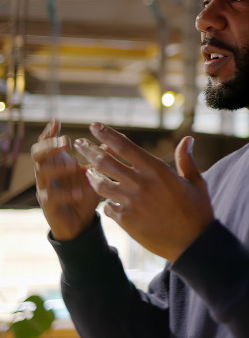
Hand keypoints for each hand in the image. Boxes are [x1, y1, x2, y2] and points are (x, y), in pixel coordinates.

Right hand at [31, 121, 100, 240]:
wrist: (80, 222)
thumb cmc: (85, 193)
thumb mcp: (95, 173)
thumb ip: (102, 156)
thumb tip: (117, 137)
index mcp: (57, 162)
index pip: (47, 143)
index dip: (50, 133)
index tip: (57, 122)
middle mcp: (48, 173)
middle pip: (38, 154)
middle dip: (50, 146)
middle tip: (66, 142)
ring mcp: (46, 189)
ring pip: (41, 173)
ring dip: (57, 167)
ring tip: (74, 165)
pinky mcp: (49, 206)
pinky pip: (51, 197)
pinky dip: (65, 193)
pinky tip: (77, 192)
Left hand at [74, 123, 213, 261]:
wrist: (192, 243)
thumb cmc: (197, 210)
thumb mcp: (196, 182)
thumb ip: (186, 160)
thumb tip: (188, 139)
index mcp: (156, 169)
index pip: (124, 146)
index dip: (107, 134)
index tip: (95, 126)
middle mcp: (139, 183)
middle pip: (105, 162)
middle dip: (89, 150)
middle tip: (79, 143)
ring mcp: (130, 202)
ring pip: (100, 184)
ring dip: (91, 175)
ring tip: (86, 170)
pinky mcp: (125, 220)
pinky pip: (106, 206)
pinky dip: (104, 201)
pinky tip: (105, 199)